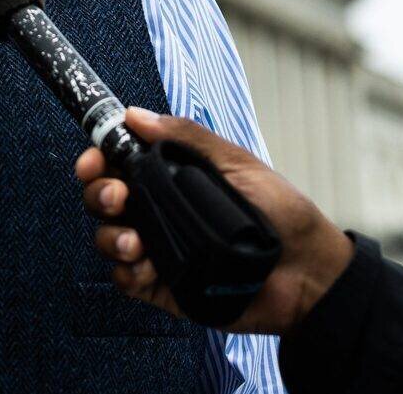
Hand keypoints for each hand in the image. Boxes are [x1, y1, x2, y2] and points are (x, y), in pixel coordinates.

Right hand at [75, 108, 351, 335]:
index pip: (119, 164)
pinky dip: (127, 271)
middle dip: (99, 194)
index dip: (98, 159)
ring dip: (110, 236)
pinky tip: (146, 266)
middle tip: (119, 196)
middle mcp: (159, 212)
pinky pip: (126, 280)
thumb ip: (188, 138)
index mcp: (171, 179)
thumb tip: (136, 114)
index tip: (94, 161)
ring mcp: (159, 250)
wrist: (309, 271)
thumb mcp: (238, 164)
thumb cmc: (282, 212)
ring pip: (108, 239)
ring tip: (135, 241)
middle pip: (104, 199)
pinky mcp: (164, 287)